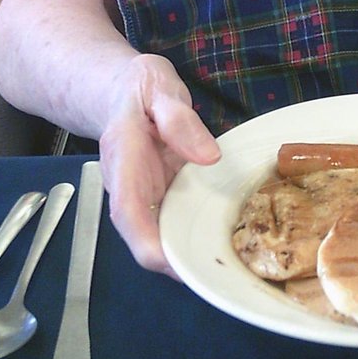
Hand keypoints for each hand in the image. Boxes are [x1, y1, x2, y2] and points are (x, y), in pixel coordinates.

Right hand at [98, 54, 219, 275]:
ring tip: (236, 264)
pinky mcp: (160, 198)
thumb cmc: (139, 88)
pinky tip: (232, 242)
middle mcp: (129, 189)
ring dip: (194, 255)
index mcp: (124, 161)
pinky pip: (177, 225)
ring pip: (163, 238)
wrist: (122, 91)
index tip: (183, 264)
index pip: (128, 213)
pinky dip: (199, 237)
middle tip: (227, 272)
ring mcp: (145, 198)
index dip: (152, 246)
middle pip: (146, 240)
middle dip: (182, 263)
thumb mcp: (158, 86)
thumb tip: (209, 157)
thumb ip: (179, 118)